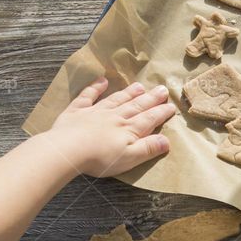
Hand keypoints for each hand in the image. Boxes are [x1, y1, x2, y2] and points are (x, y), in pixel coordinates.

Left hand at [44, 78, 176, 176]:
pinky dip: (95, 88)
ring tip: (140, 86)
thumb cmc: (100, 159)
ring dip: (129, 92)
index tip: (171, 106)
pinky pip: (88, 96)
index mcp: (129, 130)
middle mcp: (115, 117)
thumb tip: (167, 141)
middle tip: (162, 89)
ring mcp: (96, 112)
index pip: (149, 119)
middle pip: (136, 106)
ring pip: (116, 99)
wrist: (68, 150)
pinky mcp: (77, 111)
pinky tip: (101, 81)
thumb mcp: (130, 158)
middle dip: (150, 98)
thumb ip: (148, 148)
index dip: (161, 113)